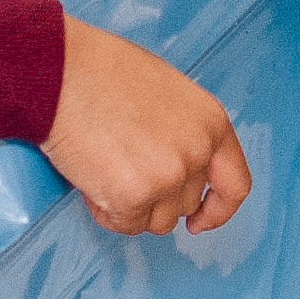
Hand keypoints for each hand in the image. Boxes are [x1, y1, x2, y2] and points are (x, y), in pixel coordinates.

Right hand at [44, 17, 251, 235]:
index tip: (201, 220)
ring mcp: (168, 177)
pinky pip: (124, 224)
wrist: (64, 74)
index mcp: (212, 123)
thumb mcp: (169, 96)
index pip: (235, 185)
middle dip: (156, 199)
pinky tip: (92, 182)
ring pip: (156, 221)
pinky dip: (106, 212)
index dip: (218, 209)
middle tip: (124, 170)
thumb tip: (177, 166)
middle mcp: (197, 152)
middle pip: (187, 204)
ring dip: (132, 207)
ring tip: (106, 171)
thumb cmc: (104, 74)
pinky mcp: (133, 196)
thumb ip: (184, 133)